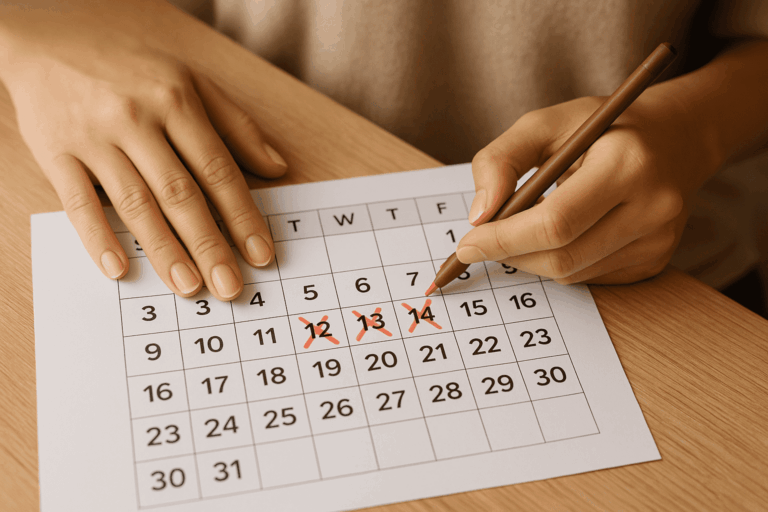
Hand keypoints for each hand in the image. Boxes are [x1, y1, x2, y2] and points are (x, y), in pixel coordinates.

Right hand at [2, 16, 286, 300]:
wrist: (49, 43)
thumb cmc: (131, 68)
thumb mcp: (192, 82)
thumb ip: (237, 126)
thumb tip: (277, 168)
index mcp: (177, 103)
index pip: (218, 170)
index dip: (242, 216)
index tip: (260, 254)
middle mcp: (138, 120)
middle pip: (181, 193)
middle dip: (209, 245)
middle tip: (229, 287)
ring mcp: (95, 138)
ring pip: (136, 203)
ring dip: (164, 250)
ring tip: (189, 286)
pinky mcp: (56, 153)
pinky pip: (79, 201)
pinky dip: (98, 237)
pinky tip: (119, 269)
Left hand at [456, 91, 716, 284]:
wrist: (675, 138)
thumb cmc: (603, 128)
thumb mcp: (546, 124)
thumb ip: (501, 160)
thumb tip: (479, 216)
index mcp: (626, 164)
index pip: (554, 223)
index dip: (504, 240)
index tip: (467, 244)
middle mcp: (652, 208)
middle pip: (561, 258)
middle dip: (511, 254)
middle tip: (484, 240)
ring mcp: (658, 241)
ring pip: (571, 273)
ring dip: (533, 258)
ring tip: (527, 225)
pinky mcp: (655, 262)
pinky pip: (588, 277)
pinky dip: (561, 261)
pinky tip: (565, 232)